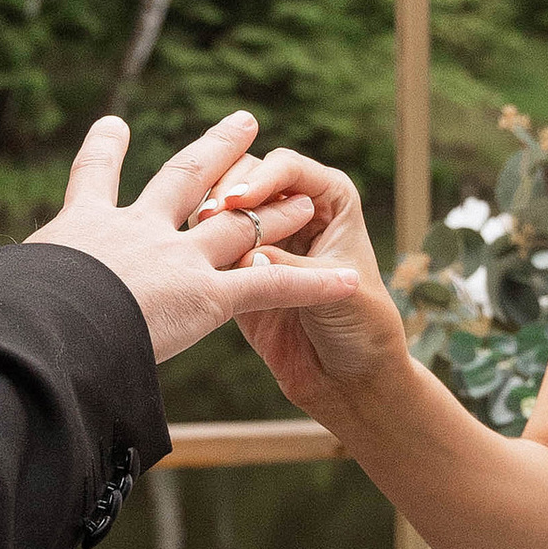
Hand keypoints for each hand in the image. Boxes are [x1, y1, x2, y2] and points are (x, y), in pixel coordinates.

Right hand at [0, 111, 359, 366]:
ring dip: (275, 213)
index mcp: (83, 230)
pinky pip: (271, 288)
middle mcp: (138, 232)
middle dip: (217, 152)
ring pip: (239, 227)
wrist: (43, 329)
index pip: (92, 182)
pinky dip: (310, 284)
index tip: (113, 124)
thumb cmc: (9, 314)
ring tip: (303, 193)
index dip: (104, 151)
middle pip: (185, 180)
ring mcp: (178, 260)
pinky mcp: (210, 297)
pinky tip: (347, 279)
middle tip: (244, 122)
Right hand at [212, 145, 410, 418]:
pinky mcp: (238, 270)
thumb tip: (245, 257)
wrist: (347, 379)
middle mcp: (295, 209)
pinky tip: (184, 256)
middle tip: (209, 217)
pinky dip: (197, 245)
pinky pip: (211, 245)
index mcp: (331, 199)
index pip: (290, 170)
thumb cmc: (362, 328)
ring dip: (207, 215)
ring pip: (224, 206)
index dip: (263, 180)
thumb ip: (291, 267)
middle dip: (227, 191)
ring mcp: (264, 238)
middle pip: (250, 176)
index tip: (238, 202)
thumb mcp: (336, 292)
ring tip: (195, 234)